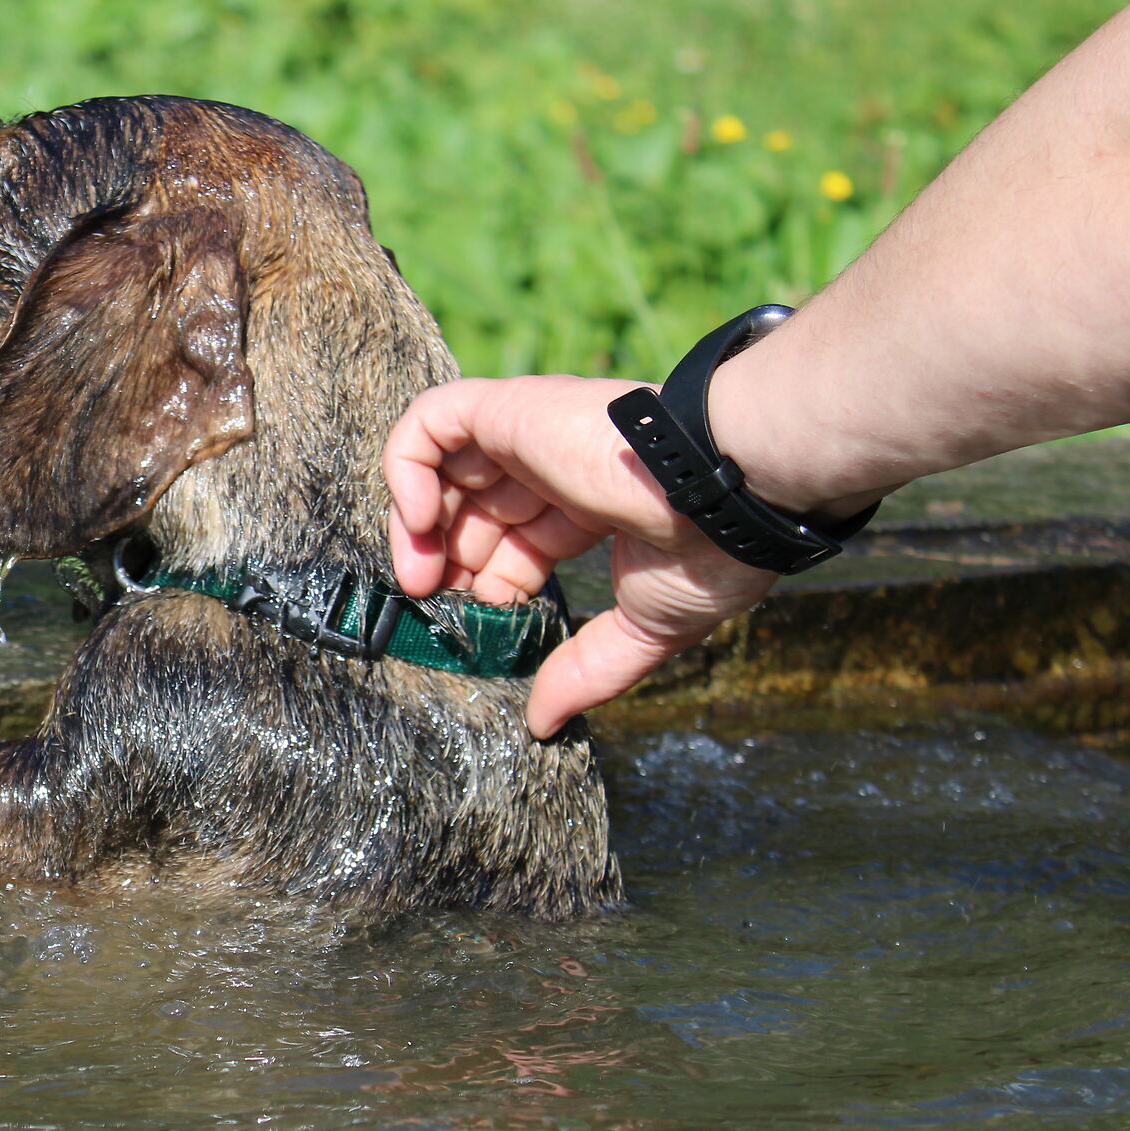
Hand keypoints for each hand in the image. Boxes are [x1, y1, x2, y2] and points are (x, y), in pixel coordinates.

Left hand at [383, 375, 781, 737]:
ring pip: (440, 467)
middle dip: (447, 564)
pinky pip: (428, 424)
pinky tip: (423, 525)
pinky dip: (405, 470)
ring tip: (421, 578)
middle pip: (471, 512)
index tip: (480, 628)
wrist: (724, 489)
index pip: (514, 545)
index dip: (486, 586)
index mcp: (589, 507)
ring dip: (416, 525)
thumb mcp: (645, 627)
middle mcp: (553, 466)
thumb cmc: (708, 551)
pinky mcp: (508, 409)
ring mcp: (529, 433)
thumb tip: (545, 722)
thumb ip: (588, 671)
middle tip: (440, 609)